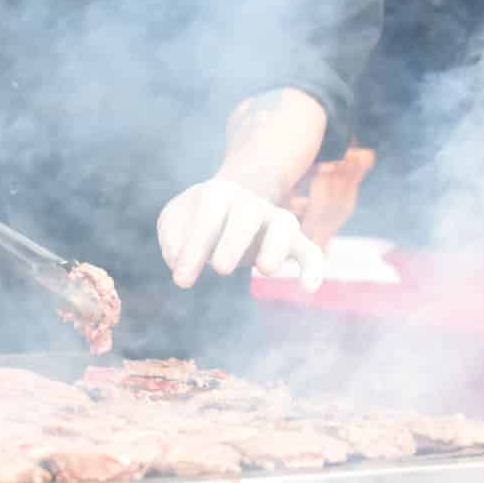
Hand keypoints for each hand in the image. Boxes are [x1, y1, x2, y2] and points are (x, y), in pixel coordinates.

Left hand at [157, 178, 325, 292]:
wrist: (232, 202)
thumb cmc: (197, 216)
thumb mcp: (175, 219)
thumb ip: (171, 235)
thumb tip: (177, 259)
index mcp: (218, 194)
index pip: (208, 213)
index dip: (194, 246)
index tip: (181, 281)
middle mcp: (249, 203)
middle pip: (247, 213)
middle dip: (233, 241)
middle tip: (219, 269)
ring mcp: (274, 220)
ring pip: (284, 224)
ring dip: (276, 246)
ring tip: (264, 270)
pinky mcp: (292, 241)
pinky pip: (309, 250)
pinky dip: (312, 266)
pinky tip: (308, 288)